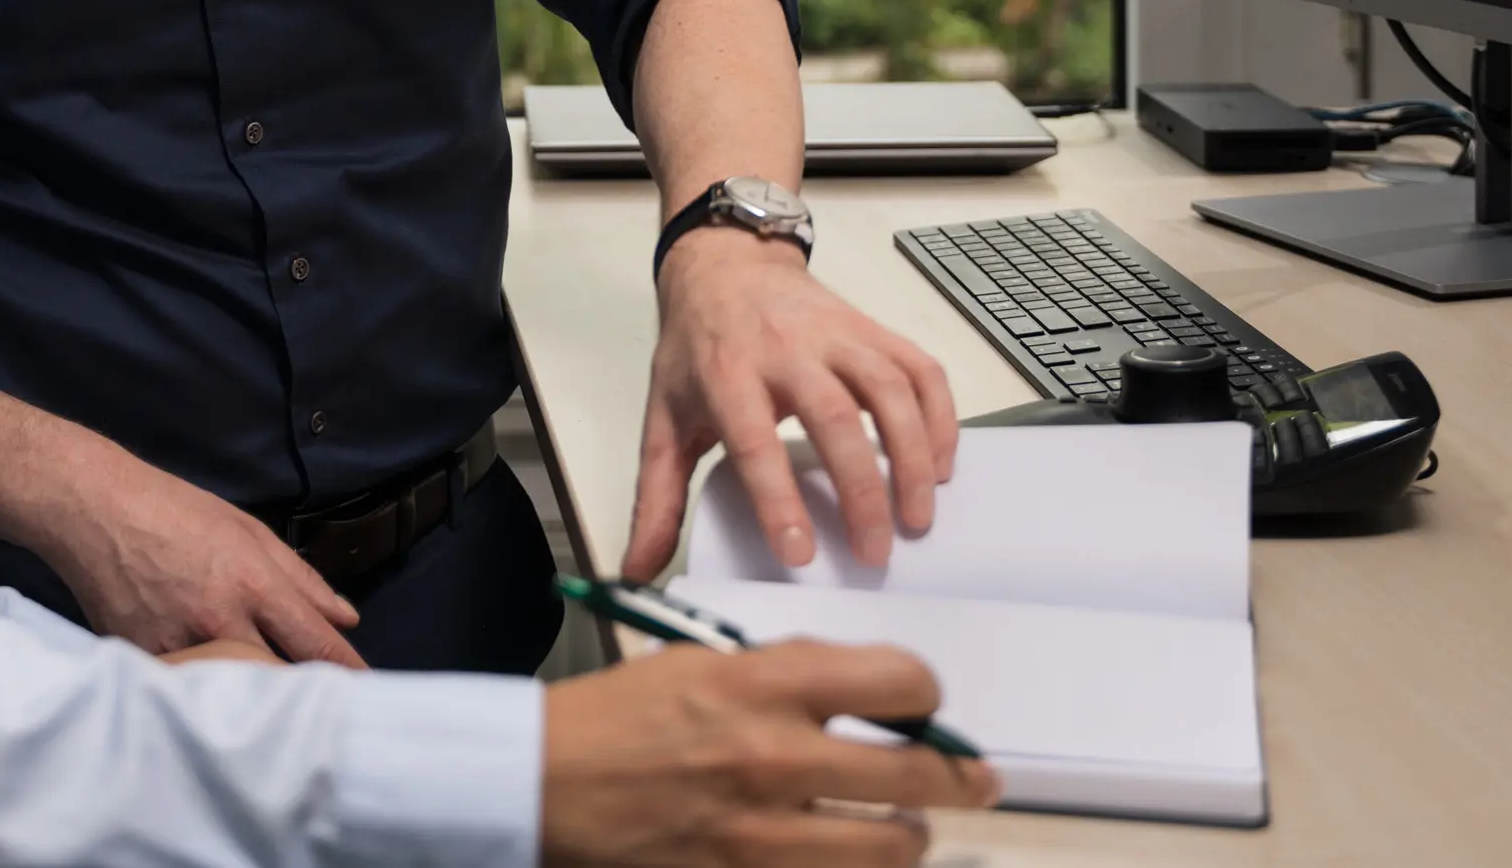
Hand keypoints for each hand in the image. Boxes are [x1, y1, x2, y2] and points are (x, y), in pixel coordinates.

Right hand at [30, 448, 366, 666]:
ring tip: (261, 698)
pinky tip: (207, 688)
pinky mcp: (144, 661)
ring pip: (232, 694)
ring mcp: (179, 646)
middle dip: (300, 694)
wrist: (95, 510)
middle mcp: (220, 620)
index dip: (348, 674)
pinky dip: (202, 692)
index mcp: (253, 583)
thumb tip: (346, 619)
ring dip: (251, 698)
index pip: (316, 644)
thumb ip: (302, 577)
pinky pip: (187, 690)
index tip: (367, 694)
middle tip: (318, 704)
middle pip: (279, 681)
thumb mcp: (248, 531)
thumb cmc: (176, 512)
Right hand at [542, 640, 995, 865]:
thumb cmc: (612, 718)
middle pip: (917, 774)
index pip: (898, 680)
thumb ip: (780, 674)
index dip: (926, 693)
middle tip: (970, 778)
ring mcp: (763, 831)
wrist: (541, 782)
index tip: (923, 704)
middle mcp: (775, 756)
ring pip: (891, 846)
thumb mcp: (698, 663)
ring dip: (907, 834)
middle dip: (955, 776)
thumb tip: (853, 694)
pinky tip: (844, 854)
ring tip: (902, 826)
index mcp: (762, 684)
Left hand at [627, 231, 957, 577]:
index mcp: (725, 373)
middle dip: (859, 489)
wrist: (726, 264)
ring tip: (916, 518)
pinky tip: (940, 466)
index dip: (778, 499)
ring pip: (888, 389)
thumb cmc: (696, 348)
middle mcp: (785, 348)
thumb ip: (656, 496)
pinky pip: (920, 369)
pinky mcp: (872, 328)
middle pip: (833, 416)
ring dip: (911, 456)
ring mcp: (837, 334)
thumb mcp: (664, 416)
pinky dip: (940, 417)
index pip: (753, 441)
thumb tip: (639, 569)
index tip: (800, 554)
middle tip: (874, 553)